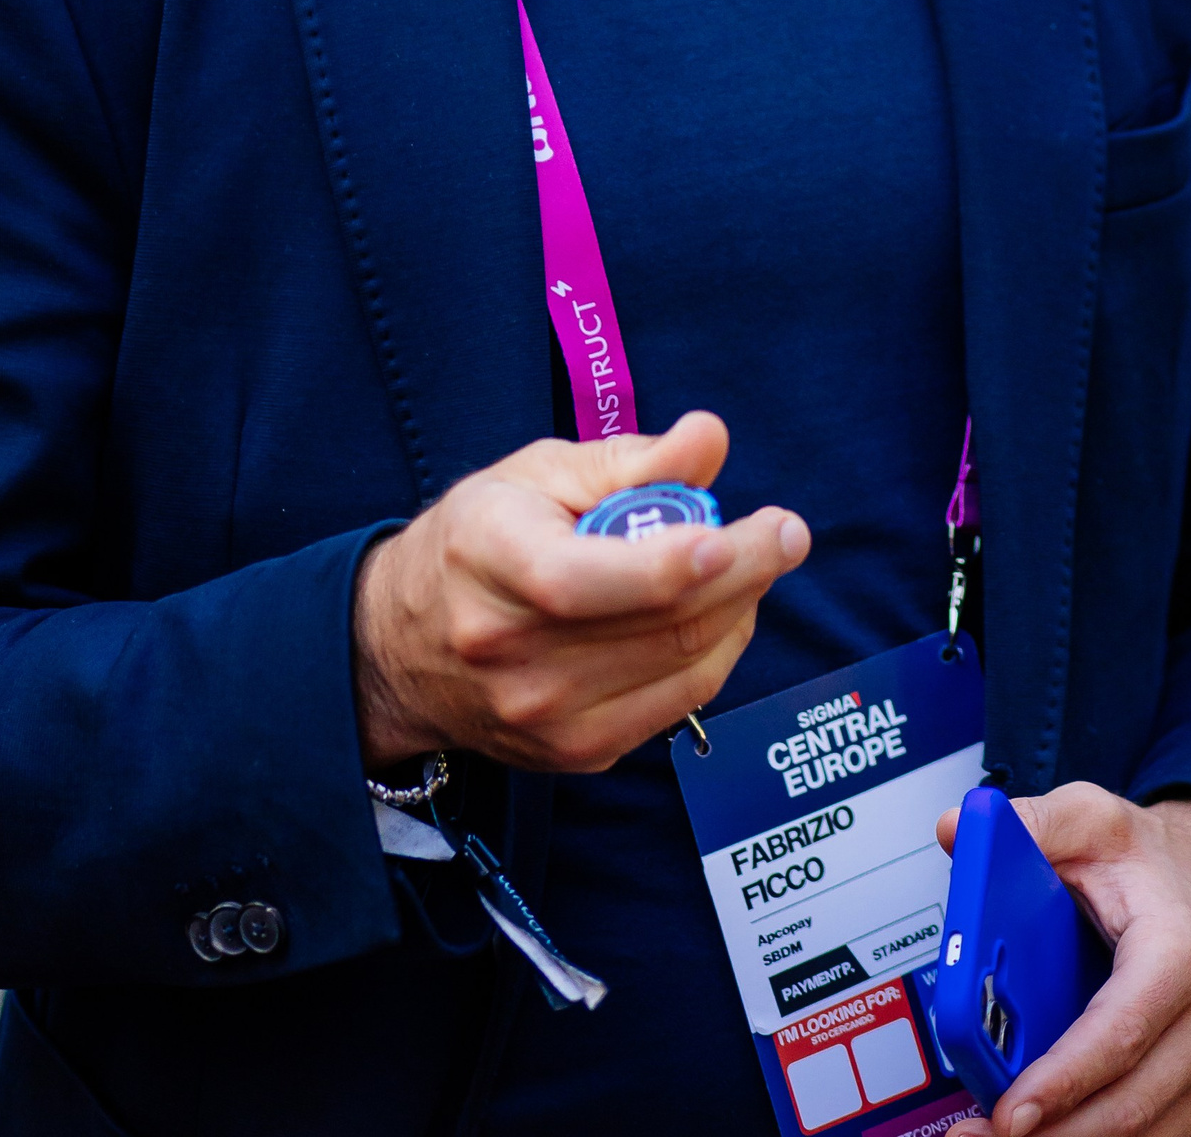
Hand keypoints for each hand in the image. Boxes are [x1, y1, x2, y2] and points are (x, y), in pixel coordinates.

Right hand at [352, 409, 808, 772]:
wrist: (402, 648)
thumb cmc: (478, 540)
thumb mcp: (535, 473)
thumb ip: (628, 460)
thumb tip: (709, 437)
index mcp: (491, 561)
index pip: (588, 580)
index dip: (680, 561)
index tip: (760, 529)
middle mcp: (512, 653)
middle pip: (659, 624)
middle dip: (745, 574)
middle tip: (787, 531)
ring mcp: (544, 717)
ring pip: (682, 666)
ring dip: (739, 611)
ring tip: (753, 562)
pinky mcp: (575, 752)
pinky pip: (677, 703)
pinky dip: (716, 654)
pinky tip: (720, 612)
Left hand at [935, 785, 1190, 1136]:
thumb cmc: (1146, 861)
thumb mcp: (1089, 818)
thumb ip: (1027, 821)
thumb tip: (958, 830)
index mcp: (1180, 951)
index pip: (1120, 1031)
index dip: (1065, 1079)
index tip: (1011, 1109)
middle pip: (1129, 1101)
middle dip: (1053, 1132)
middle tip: (981, 1135)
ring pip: (1143, 1132)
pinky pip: (1153, 1136)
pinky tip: (1046, 1135)